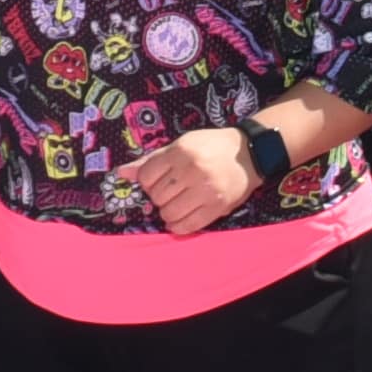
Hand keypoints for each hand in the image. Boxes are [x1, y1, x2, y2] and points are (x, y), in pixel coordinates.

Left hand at [132, 124, 262, 232]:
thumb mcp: (181, 145)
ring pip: (168, 213)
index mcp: (181, 152)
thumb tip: (121, 173)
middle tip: (172, 190)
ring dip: (168, 211)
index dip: (147, 181)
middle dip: (159, 196)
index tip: (158, 179)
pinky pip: (186, 226)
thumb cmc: (211, 147)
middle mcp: (192, 171)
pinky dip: (178, 225)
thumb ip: (151, 160)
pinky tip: (182, 216)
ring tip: (178, 202)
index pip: (147, 176)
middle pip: (156, 196)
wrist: (249, 154)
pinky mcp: (216, 208)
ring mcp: (205, 191)